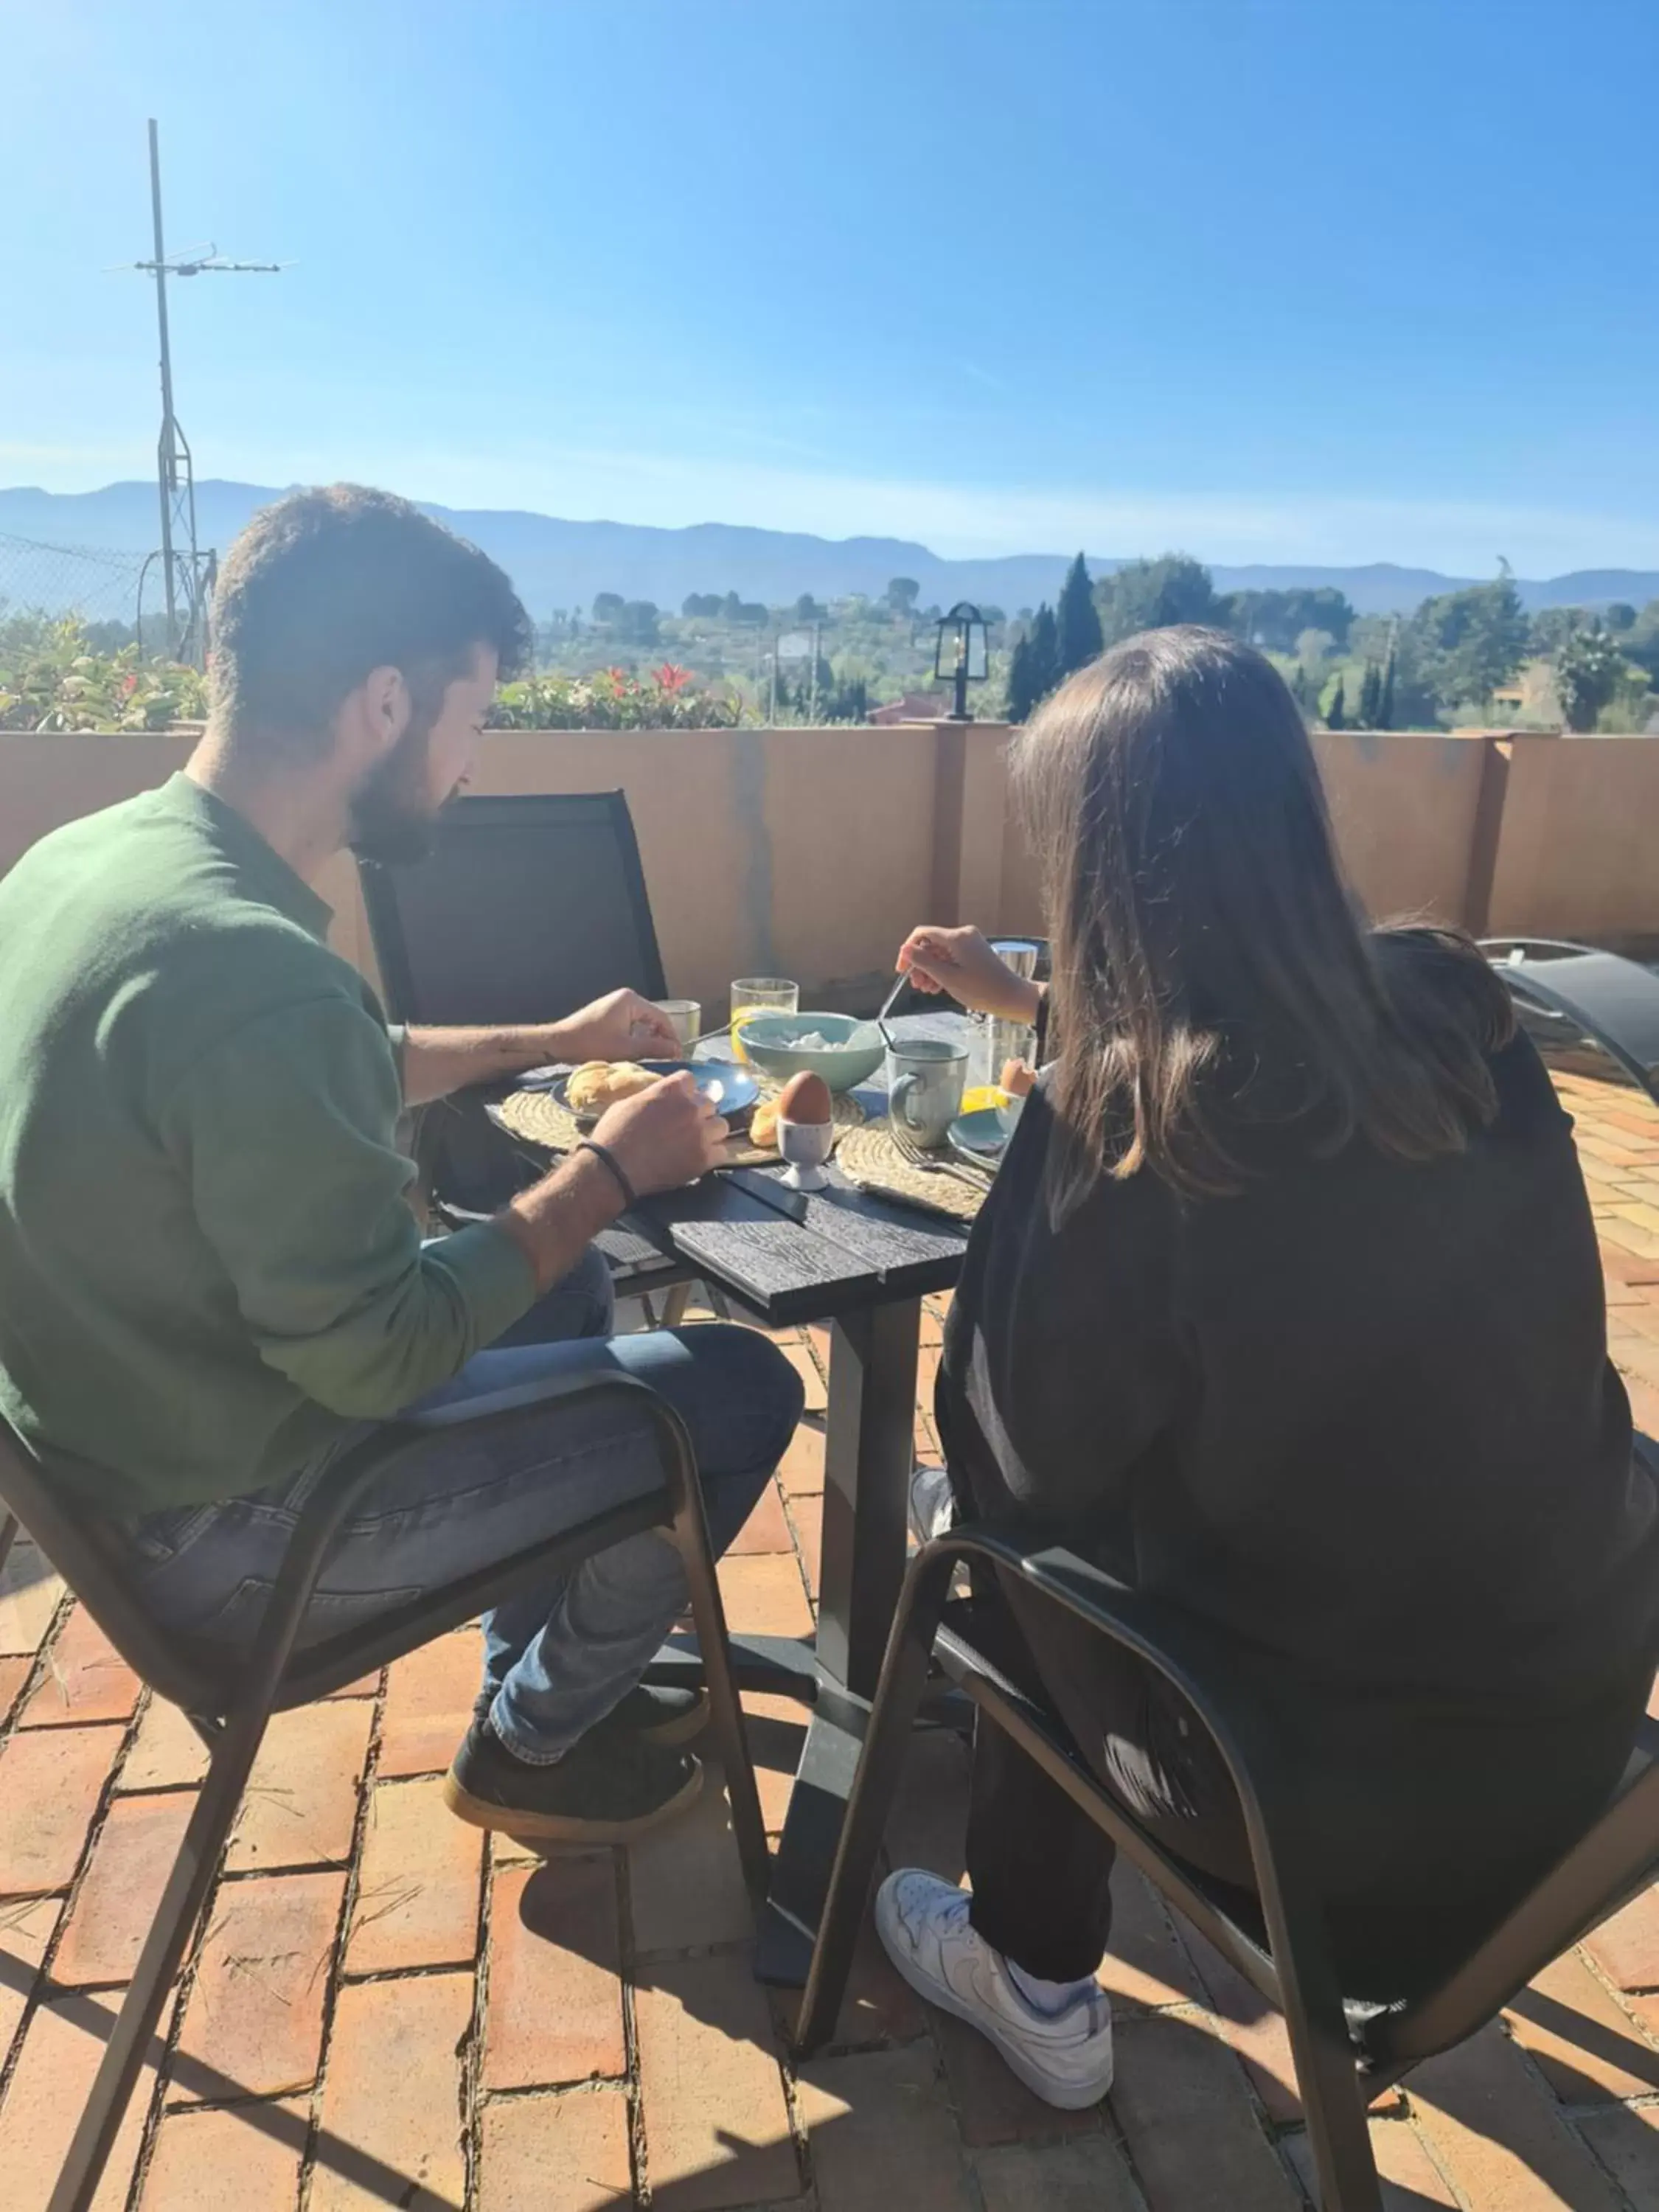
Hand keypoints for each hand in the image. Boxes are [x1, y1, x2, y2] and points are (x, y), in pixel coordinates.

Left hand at [559, 988, 680, 1062]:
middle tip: (668, 1058)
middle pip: (653, 1018)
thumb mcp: (626, 1049)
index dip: (672, 1037)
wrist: (559, 1043)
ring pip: (642, 1023)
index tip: (677, 1056)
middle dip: (661, 1038)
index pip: (662, 1017)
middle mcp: (625, 998)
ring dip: (648, 1039)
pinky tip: (637, 1051)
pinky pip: (631, 1024)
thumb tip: (676, 1050)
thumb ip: (654, 1048)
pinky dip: (636, 1037)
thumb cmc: (591, 1044)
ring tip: (654, 1057)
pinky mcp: (608, 1013)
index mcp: (631, 1000)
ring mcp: (616, 1004)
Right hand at [592, 1071, 728, 1195]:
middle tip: (686, 1125)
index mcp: (671, 1089)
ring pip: (721, 1126)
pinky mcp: (705, 1158)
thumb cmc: (613, 1134)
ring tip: (697, 1141)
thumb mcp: (629, 1102)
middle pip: (709, 1103)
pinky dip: (712, 1155)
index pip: (690, 1079)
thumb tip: (663, 1097)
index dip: (684, 1091)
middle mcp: (691, 1107)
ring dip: (710, 1132)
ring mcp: (700, 1133)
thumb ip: (654, 1095)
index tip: (678, 1101)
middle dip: (699, 1112)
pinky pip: (722, 1151)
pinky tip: (699, 1158)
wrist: (613, 1169)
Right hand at [897, 925, 1042, 1023]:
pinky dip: (942, 970)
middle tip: (916, 986)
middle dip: (920, 964)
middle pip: (931, 944)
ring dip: (930, 970)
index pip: (922, 934)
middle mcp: (963, 935)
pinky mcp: (974, 952)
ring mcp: (969, 943)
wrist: (1011, 997)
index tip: (902, 970)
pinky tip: (937, 986)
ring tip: (927, 989)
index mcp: (957, 937)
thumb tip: (905, 949)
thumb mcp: (948, 978)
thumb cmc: (981, 989)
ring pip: (940, 952)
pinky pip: (951, 957)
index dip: (908, 950)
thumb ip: (924, 962)